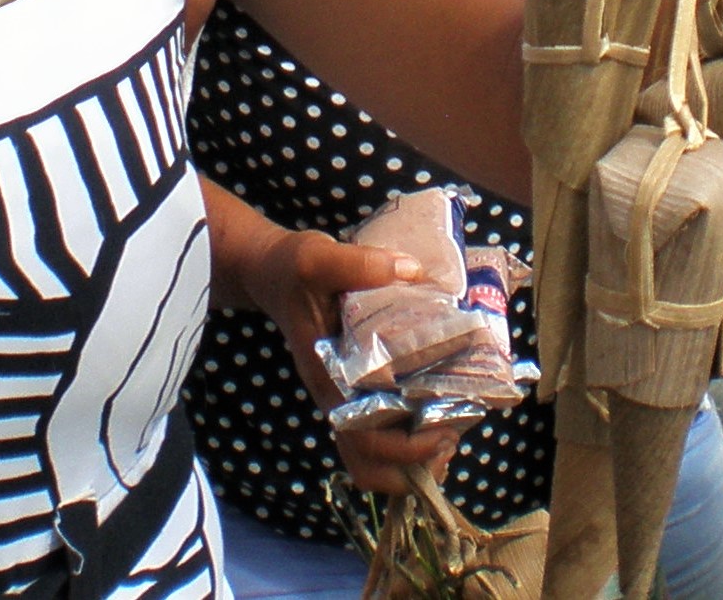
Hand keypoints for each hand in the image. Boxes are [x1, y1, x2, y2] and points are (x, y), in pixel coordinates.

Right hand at [247, 226, 463, 494]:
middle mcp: (335, 398)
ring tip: (448, 436)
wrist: (270, 273)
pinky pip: (380, 438)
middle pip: (371, 463)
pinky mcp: (353, 390)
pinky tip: (435, 418)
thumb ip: (358, 264)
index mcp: (328, 377)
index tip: (445, 428)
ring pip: (375, 461)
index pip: (363, 438)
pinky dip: (410, 442)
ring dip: (415, 460)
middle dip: (417, 461)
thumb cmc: (291, 271)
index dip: (406, 448)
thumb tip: (412, 270)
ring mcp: (343, 398)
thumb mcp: (316, 258)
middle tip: (451, 435)